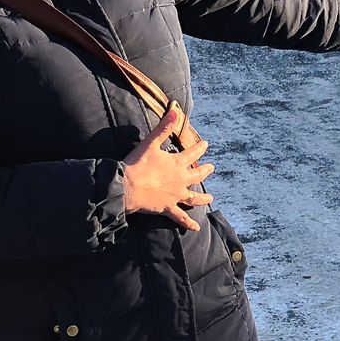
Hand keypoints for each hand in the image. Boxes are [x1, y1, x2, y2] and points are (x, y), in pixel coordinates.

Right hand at [121, 103, 213, 232]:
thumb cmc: (137, 164)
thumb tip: (175, 112)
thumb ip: (163, 128)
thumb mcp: (150, 143)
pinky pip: (180, 218)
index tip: (206, 144)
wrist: (126, 187)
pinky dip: (188, 223)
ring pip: (193, 198)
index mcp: (176, 164)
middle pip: (197, 176)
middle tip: (212, 168)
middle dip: (205, 170)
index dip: (200, 148)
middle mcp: (180, 180)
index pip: (192, 154)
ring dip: (203, 197)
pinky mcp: (167, 208)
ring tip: (211, 197)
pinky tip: (196, 228)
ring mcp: (175, 196)